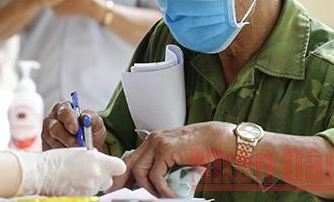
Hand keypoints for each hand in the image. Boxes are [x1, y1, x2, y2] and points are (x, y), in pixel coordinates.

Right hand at [12, 147, 125, 195]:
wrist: (40, 173)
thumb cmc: (55, 160)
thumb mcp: (78, 152)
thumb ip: (93, 158)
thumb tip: (99, 162)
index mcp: (97, 160)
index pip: (119, 166)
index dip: (114, 167)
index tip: (110, 166)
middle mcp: (97, 175)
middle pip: (108, 180)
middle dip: (100, 177)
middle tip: (86, 172)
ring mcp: (90, 188)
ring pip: (97, 187)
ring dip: (89, 184)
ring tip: (74, 178)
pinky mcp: (83, 197)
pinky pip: (88, 194)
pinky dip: (81, 191)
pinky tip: (71, 185)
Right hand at [42, 101, 106, 152]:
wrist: (89, 142)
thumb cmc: (89, 128)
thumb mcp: (95, 121)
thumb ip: (91, 117)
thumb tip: (86, 117)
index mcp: (63, 108)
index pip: (63, 112)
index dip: (69, 121)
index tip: (76, 130)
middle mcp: (52, 119)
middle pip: (54, 128)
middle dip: (68, 138)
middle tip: (79, 144)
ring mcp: (47, 133)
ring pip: (53, 142)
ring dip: (66, 148)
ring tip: (78, 149)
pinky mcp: (46, 146)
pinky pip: (52, 152)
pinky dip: (62, 155)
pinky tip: (71, 154)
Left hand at [110, 122, 233, 196]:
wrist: (214, 138)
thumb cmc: (198, 148)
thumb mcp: (174, 156)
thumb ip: (162, 164)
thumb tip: (152, 183)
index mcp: (152, 141)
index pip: (131, 157)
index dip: (123, 173)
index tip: (120, 187)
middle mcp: (152, 140)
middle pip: (129, 163)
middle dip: (124, 182)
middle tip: (123, 195)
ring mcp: (157, 144)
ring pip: (139, 171)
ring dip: (147, 188)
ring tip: (157, 197)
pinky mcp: (165, 151)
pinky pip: (156, 176)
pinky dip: (161, 189)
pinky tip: (170, 194)